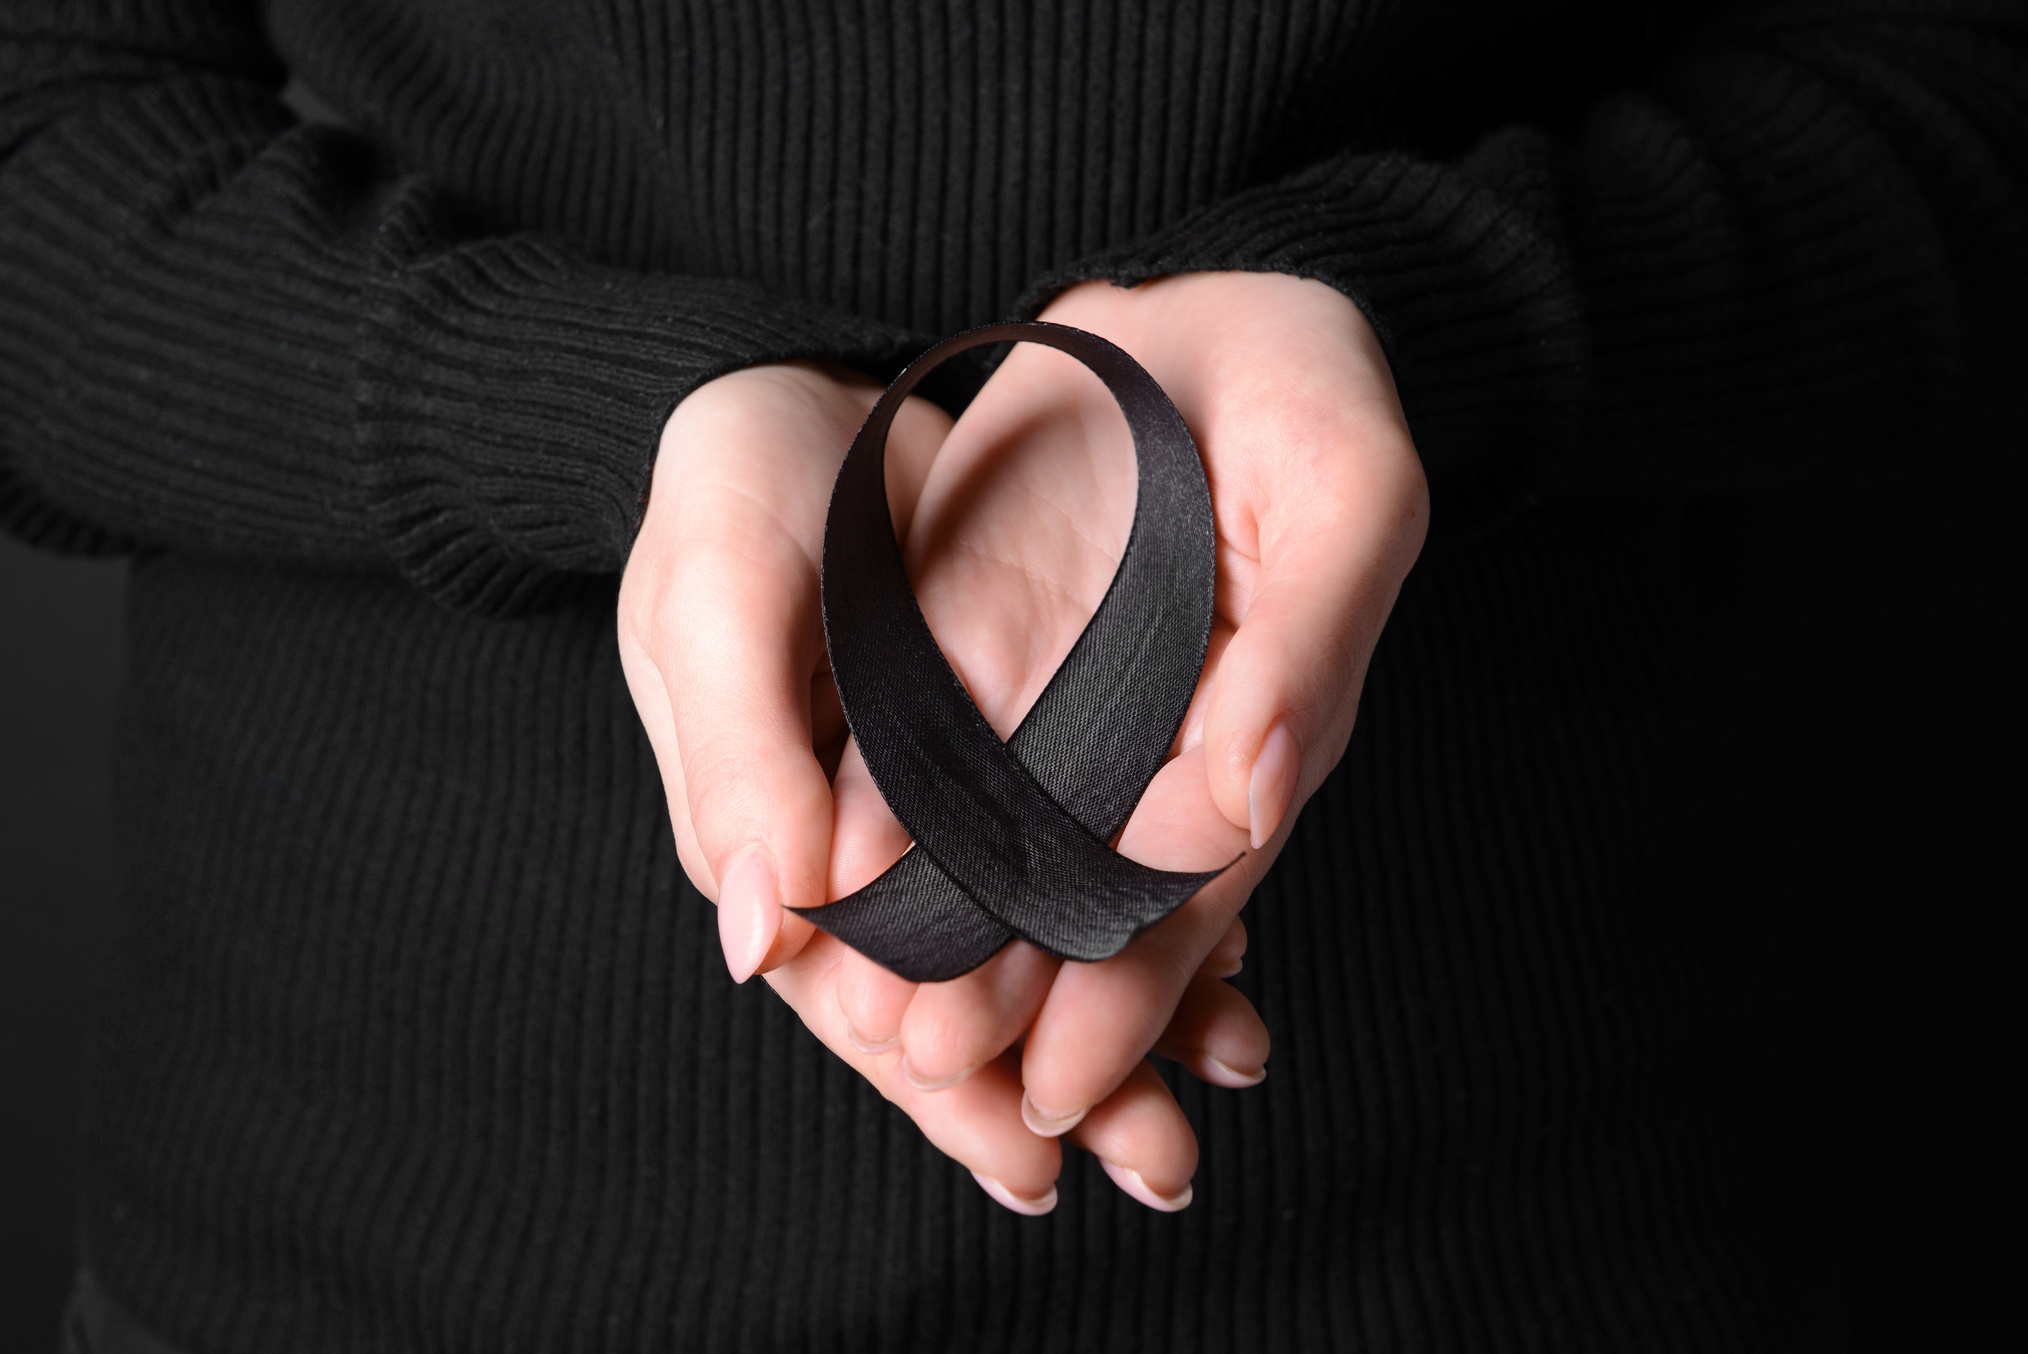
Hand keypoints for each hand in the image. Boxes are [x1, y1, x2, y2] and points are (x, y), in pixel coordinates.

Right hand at [618, 358, 1270, 1211]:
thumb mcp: (714, 596)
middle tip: (1168, 1161)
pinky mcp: (1000, 742)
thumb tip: (758, 943)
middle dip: (1060, 1078)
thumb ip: (733, 760)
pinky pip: (1075, 840)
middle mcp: (854, 844)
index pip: (855, 1000)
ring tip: (1230, 1059)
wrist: (794, 382)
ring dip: (1121, 999)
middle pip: (959, 993)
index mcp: (768, 838)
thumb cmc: (731, 485)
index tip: (1038, 1148)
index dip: (943, 1083)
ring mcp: (933, 798)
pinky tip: (1226, 930)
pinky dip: (1140, 888)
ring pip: (1030, 930)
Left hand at [823, 272, 1427, 1207]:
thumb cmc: (1312, 395)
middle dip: (1018, 995)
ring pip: (998, 845)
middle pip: (1084, 896)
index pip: (1189, 887)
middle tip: (940, 1071)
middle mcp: (1154, 745)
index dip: (1128, 984)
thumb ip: (1309, 650)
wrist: (1211, 306)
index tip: (1059, 1072)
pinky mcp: (982, 639)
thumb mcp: (1349, 497)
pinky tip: (835, 872)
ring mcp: (1065, 696)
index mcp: (1255, 738)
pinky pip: (931, 740)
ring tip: (881, 1027)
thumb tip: (1248, 797)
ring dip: (944, 937)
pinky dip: (888, 814)